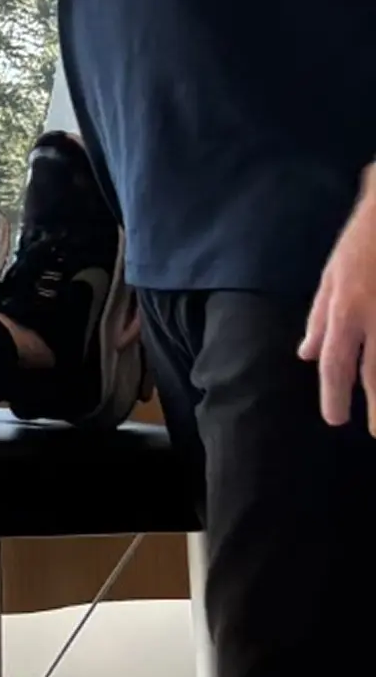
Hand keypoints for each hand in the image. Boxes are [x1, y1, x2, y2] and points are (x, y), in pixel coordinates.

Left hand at [301, 176, 375, 432]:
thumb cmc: (365, 242)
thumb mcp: (332, 275)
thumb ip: (320, 318)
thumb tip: (306, 355)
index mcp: (347, 309)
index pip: (337, 363)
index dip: (334, 395)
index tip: (335, 420)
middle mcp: (375, 316)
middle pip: (375, 374)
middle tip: (375, 435)